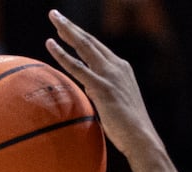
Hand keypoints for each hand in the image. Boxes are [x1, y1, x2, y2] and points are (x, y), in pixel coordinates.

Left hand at [46, 9, 160, 158]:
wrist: (141, 138)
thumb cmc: (128, 128)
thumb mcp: (115, 103)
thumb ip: (101, 91)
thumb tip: (89, 89)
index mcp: (122, 69)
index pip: (98, 47)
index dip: (81, 36)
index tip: (67, 28)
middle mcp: (117, 66)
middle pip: (90, 41)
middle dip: (71, 27)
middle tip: (55, 14)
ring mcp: (110, 75)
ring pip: (84, 46)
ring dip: (67, 31)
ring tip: (53, 18)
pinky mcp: (102, 87)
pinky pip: (77, 67)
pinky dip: (62, 54)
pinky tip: (50, 43)